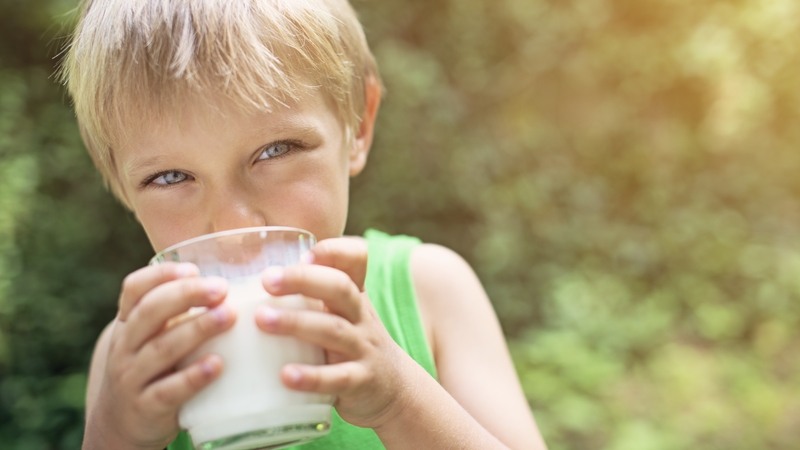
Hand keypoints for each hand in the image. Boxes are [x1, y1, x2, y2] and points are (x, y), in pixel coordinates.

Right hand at [84, 263, 235, 449]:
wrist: (118, 427)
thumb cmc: (149, 371)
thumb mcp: (150, 339)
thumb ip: (175, 313)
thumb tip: (230, 280)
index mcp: (127, 323)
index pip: (133, 289)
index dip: (161, 274)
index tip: (193, 268)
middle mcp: (124, 346)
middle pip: (150, 312)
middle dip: (187, 295)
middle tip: (221, 288)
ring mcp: (132, 377)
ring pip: (162, 349)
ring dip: (197, 330)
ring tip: (228, 316)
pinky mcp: (146, 407)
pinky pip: (168, 391)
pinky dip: (193, 376)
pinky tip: (216, 364)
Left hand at [255, 237, 414, 427]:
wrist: (396, 390)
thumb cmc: (351, 346)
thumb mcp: (340, 315)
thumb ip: (307, 298)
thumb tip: (246, 284)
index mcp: (352, 296)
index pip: (356, 259)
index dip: (334, 251)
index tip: (305, 253)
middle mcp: (361, 316)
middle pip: (339, 288)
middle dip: (303, 279)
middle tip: (267, 280)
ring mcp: (364, 348)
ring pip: (334, 329)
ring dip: (296, 322)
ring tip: (262, 320)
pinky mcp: (362, 381)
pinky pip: (338, 378)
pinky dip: (312, 377)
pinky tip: (285, 375)